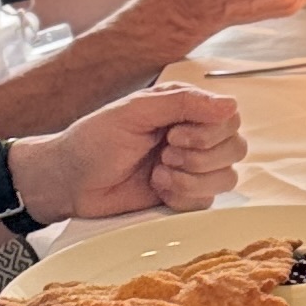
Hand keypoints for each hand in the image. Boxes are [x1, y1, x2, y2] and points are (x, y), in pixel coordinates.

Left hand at [16, 87, 247, 224]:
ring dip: (191, 178)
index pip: (229, 118)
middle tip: (164, 153)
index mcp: (185, 110)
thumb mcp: (134, 111)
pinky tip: (158, 189)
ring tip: (158, 173)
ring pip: (227, 177)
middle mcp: (194, 138)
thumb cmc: (93, 141)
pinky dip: (182, 196)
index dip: (209, 131)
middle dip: (199, 156)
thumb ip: (183, 103)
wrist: (69, 182)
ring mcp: (191, 169)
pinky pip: (207, 202)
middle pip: (235, 148)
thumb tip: (230, 104)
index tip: (174, 134)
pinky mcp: (184, 197)